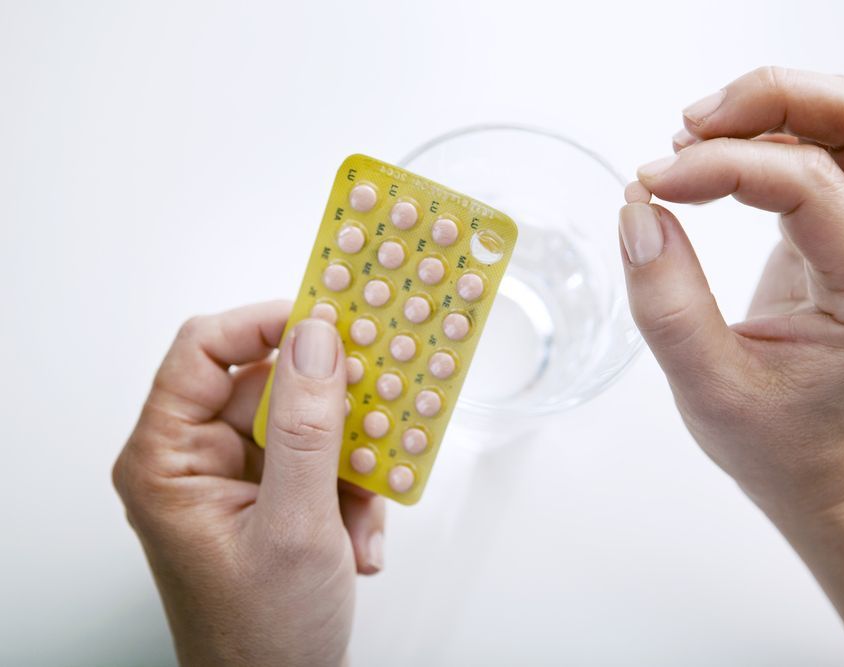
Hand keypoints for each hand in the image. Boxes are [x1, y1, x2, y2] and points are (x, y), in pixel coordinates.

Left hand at [113, 301, 384, 665]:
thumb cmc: (261, 636)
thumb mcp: (294, 527)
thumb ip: (305, 429)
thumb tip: (317, 340)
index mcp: (169, 459)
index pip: (205, 351)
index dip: (267, 323)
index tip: (332, 317)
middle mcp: (198, 460)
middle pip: (268, 383)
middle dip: (332, 410)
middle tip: (380, 407)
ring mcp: (238, 479)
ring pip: (308, 423)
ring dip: (351, 463)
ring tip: (364, 513)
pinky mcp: (274, 497)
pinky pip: (323, 460)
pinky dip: (353, 494)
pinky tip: (359, 541)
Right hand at [621, 67, 843, 665]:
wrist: (819, 464)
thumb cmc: (776, 440)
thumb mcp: (708, 389)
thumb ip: (667, 303)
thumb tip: (637, 211)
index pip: (809, 186)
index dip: (722, 168)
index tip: (651, 182)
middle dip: (773, 101)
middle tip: (687, 128)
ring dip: (772, 106)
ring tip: (691, 137)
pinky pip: (827, 145)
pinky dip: (768, 131)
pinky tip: (712, 154)